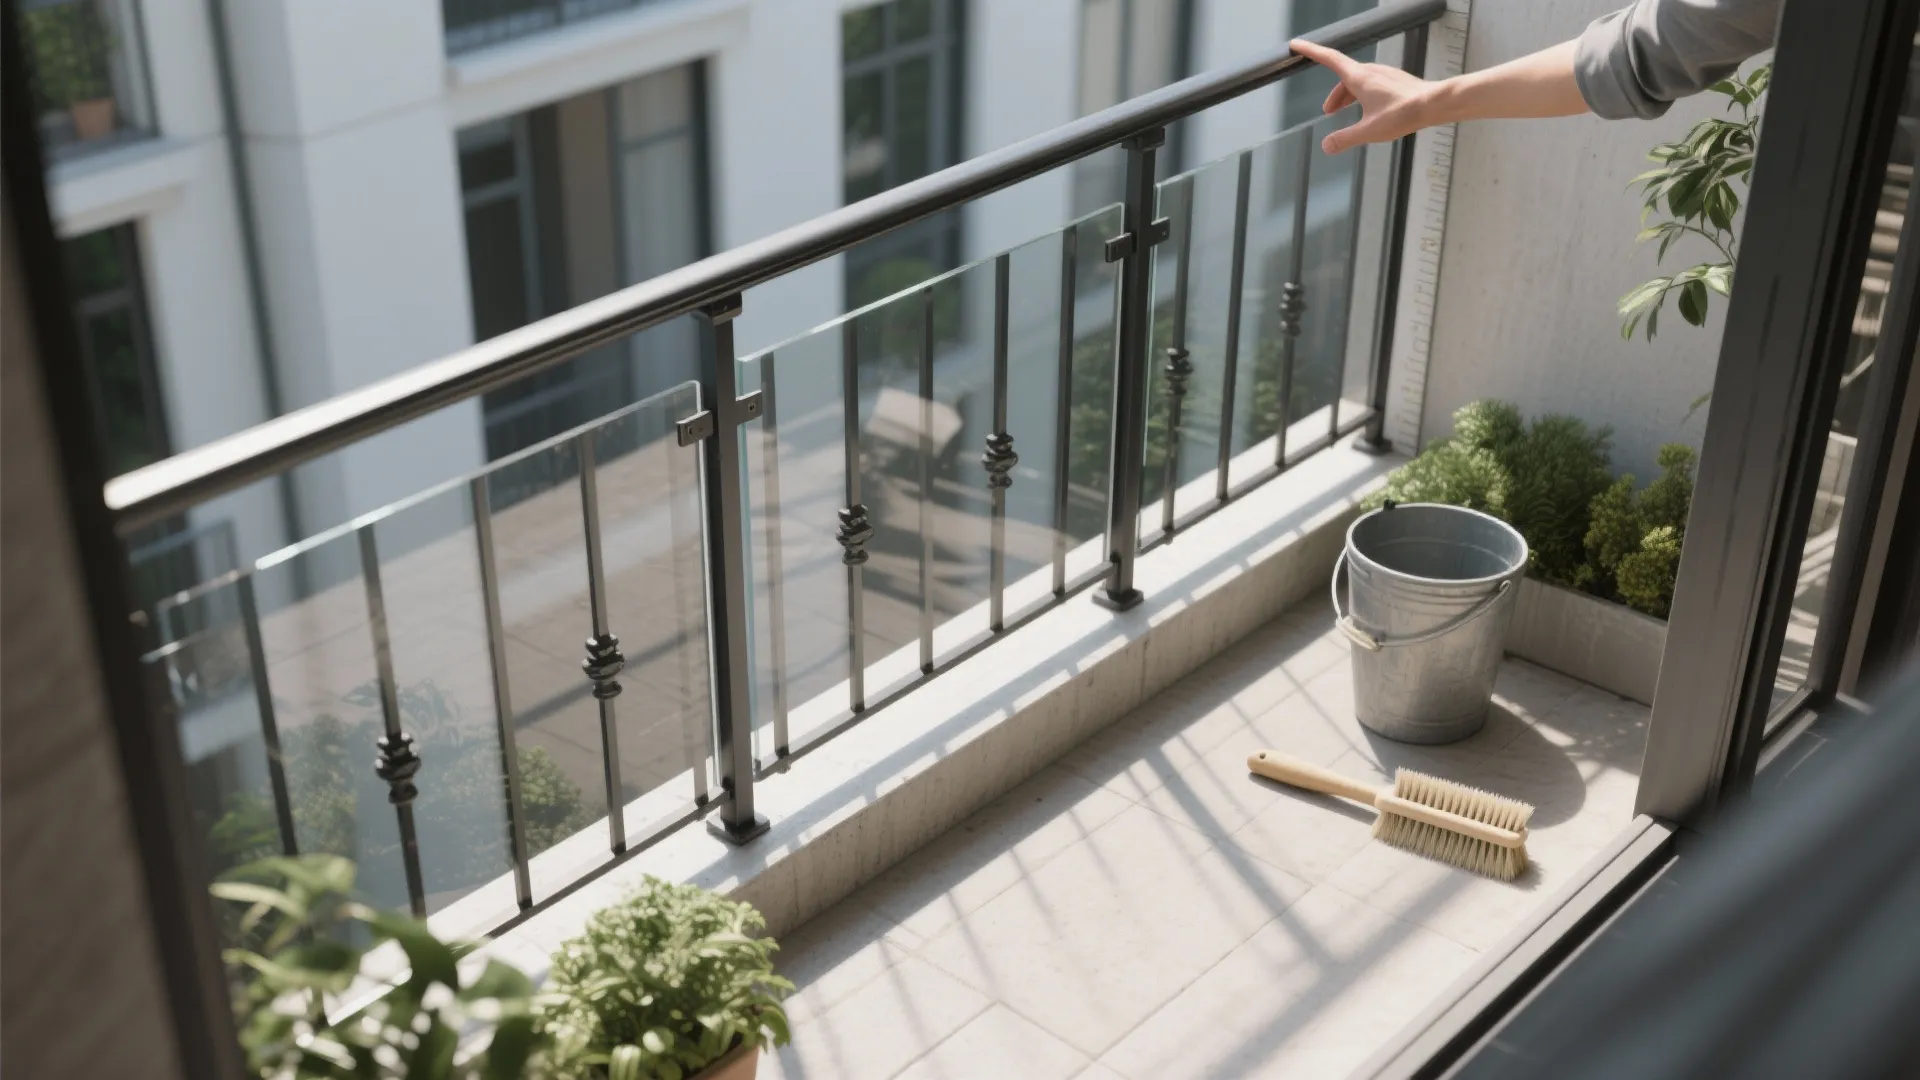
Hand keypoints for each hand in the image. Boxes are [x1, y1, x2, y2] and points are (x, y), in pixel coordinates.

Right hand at [1289, 38, 1437, 153]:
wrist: (1434, 104)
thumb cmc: (1403, 114)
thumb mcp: (1369, 131)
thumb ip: (1345, 138)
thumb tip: (1326, 146)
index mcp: (1359, 78)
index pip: (1329, 59)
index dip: (1311, 52)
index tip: (1297, 46)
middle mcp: (1370, 72)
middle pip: (1343, 77)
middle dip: (1333, 95)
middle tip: (1327, 112)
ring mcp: (1383, 75)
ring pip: (1357, 81)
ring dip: (1347, 96)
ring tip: (1345, 114)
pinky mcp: (1394, 81)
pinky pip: (1370, 84)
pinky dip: (1361, 95)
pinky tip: (1368, 111)